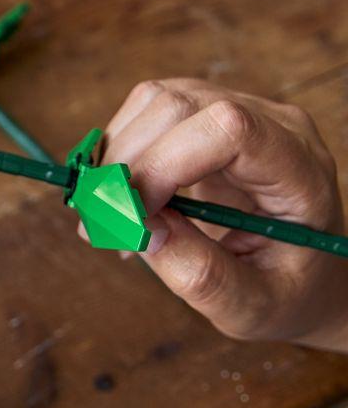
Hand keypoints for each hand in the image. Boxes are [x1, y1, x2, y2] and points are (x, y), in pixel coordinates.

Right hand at [103, 80, 347, 352]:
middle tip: (102, 227)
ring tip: (113, 219)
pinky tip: (124, 200)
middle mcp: (273, 126)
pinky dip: (120, 155)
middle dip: (127, 164)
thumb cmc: (289, 293)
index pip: (230, 128)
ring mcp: (240, 112)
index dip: (166, 162)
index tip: (134, 216)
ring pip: (154, 101)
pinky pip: (147, 113)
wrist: (305, 275)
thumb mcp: (252, 306)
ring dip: (116, 159)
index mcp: (300, 170)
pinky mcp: (207, 117)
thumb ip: (201, 273)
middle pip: (179, 106)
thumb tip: (139, 225)